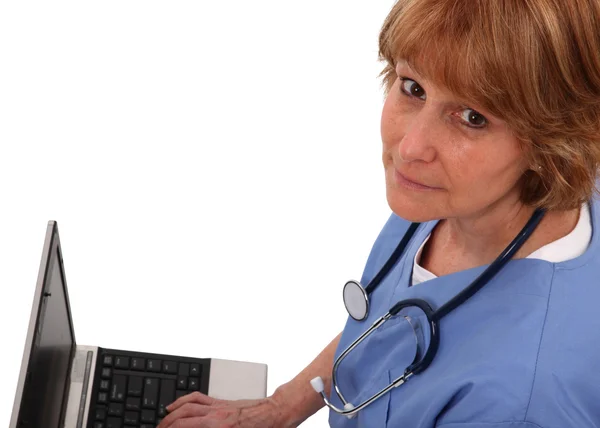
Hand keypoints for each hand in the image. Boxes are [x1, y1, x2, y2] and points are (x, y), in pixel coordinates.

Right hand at [156, 391, 285, 427]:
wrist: (278, 413)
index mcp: (220, 427)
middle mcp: (216, 416)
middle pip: (181, 419)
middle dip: (165, 426)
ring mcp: (218, 406)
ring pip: (186, 407)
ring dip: (170, 416)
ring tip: (161, 424)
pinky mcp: (221, 402)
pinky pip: (197, 398)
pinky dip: (183, 401)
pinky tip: (175, 406)